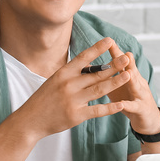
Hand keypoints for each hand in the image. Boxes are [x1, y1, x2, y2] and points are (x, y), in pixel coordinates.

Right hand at [15, 37, 131, 141]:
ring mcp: (73, 100)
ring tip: (129, 75)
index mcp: (63, 74)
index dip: (97, 48)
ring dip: (116, 82)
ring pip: (100, 89)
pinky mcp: (76, 115)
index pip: (83, 57)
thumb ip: (72, 75)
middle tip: (126, 58)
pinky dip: (110, 108)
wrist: (30, 119)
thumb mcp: (54, 81)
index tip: (110, 40)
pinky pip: (97, 110)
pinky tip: (121, 104)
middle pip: (96, 73)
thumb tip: (90, 66)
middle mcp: (68, 85)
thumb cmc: (43, 99)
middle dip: (113, 65)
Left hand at [105, 43, 159, 134]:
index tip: (108, 40)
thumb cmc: (129, 99)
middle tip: (120, 50)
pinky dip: (127, 105)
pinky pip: (133, 107)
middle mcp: (136, 82)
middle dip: (125, 60)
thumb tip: (89, 66)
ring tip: (127, 73)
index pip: (121, 61)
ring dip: (131, 79)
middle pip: (130, 69)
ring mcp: (140, 95)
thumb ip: (106, 76)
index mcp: (129, 76)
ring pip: (135, 85)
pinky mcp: (141, 109)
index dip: (115, 51)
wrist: (148, 120)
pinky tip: (121, 104)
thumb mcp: (117, 87)